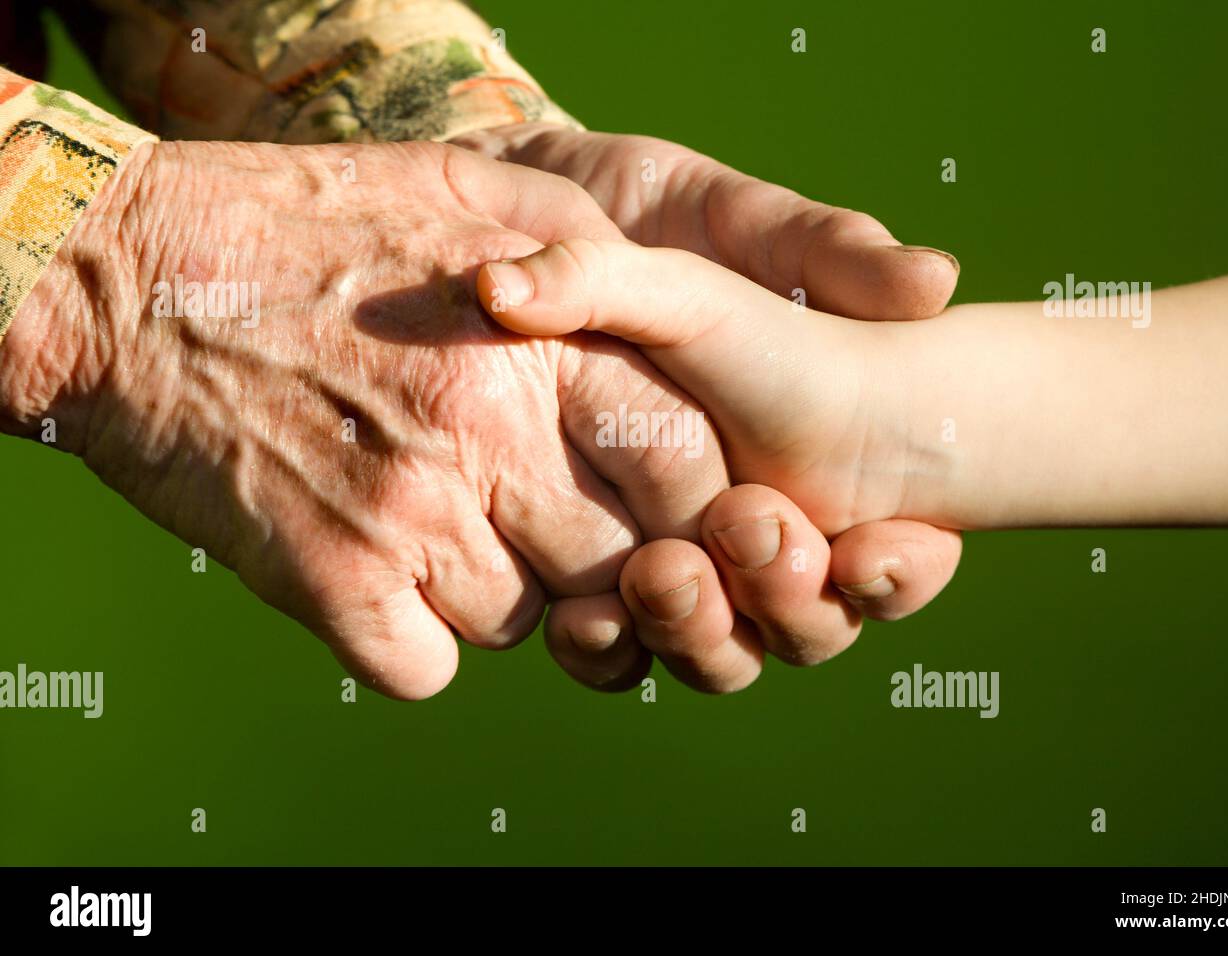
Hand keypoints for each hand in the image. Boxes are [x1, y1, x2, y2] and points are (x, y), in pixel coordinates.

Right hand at [0, 141, 733, 698]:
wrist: (129, 276)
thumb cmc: (305, 228)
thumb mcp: (464, 188)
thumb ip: (577, 243)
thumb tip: (653, 308)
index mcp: (541, 340)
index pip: (683, 457)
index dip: (686, 501)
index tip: (653, 507)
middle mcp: (492, 429)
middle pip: (618, 562)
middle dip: (596, 565)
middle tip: (543, 534)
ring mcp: (412, 511)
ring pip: (521, 623)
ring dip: (488, 595)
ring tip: (427, 526)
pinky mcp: (332, 579)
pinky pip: (424, 667)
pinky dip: (405, 642)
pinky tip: (370, 574)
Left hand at [456, 123, 964, 690]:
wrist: (551, 220)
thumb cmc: (672, 217)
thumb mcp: (751, 224)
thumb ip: (836, 253)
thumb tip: (936, 281)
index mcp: (821, 463)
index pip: (895, 561)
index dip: (900, 573)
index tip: (868, 548)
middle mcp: (757, 524)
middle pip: (804, 624)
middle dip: (786, 601)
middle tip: (745, 526)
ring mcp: (677, 550)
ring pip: (713, 647)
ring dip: (697, 630)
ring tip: (660, 574)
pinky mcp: (590, 561)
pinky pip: (614, 640)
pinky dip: (604, 643)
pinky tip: (580, 617)